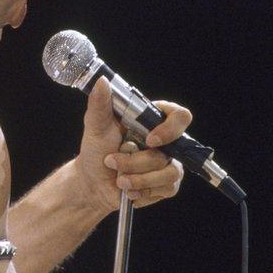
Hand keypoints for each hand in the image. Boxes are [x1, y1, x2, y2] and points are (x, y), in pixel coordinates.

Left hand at [73, 78, 189, 212]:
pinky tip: (128, 189)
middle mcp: (165, 141)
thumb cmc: (96, 150)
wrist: (92, 181)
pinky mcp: (166, 184)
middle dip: (136, 162)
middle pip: (168, 152)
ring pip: (167, 173)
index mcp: (152, 120)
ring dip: (138, 178)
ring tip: (119, 179)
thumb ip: (100, 104)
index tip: (149, 140)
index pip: (180, 116)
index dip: (170, 129)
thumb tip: (102, 82)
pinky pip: (165, 189)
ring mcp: (168, 163)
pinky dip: (142, 191)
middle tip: (112, 161)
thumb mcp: (96, 125)